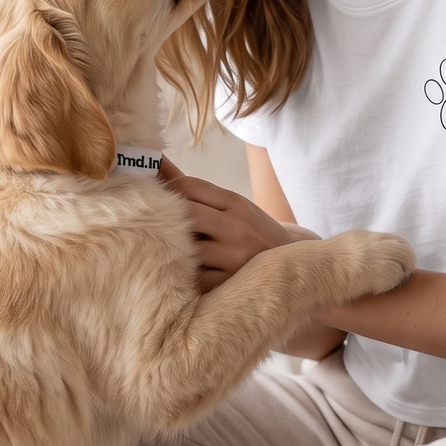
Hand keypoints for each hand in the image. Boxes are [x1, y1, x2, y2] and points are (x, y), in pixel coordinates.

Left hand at [159, 157, 314, 290]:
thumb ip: (193, 189)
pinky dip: (184, 275)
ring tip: (165, 249)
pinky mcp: (230, 283)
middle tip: (154, 224)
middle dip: (167, 218)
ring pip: (188, 249)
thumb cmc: (248, 232)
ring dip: (174, 249)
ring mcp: (235, 257)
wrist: (290, 266)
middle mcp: (238, 227)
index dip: (168, 189)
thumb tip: (156, 161)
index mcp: (236, 203)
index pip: (190, 186)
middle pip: (187, 214)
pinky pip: (194, 278)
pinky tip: (182, 271)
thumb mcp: (230, 207)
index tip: (159, 197)